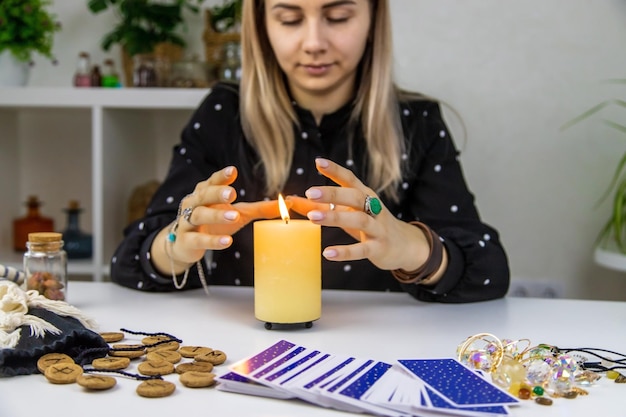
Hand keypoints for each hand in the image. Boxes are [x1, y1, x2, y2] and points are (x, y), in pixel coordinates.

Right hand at [163, 166, 279, 265]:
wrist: (184, 245)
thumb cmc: (214, 223)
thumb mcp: (238, 213)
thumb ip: (261, 208)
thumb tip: (289, 203)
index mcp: (205, 193)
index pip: (212, 181)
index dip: (222, 176)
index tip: (233, 171)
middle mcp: (194, 204)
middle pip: (204, 195)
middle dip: (217, 193)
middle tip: (232, 193)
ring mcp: (188, 222)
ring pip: (200, 215)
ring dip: (216, 215)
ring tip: (234, 216)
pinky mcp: (186, 241)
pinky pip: (198, 240)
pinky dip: (212, 241)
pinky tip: (227, 242)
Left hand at [288, 158, 431, 271]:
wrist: (405, 245)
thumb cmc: (371, 224)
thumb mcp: (348, 212)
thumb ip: (322, 206)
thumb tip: (292, 199)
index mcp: (365, 195)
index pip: (350, 179)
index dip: (335, 170)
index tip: (318, 161)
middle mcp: (373, 208)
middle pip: (354, 196)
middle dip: (332, 192)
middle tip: (310, 192)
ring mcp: (378, 228)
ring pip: (358, 220)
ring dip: (335, 217)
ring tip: (313, 217)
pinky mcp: (379, 248)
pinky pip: (362, 249)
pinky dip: (345, 251)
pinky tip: (327, 253)